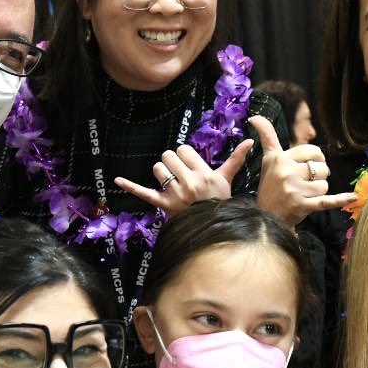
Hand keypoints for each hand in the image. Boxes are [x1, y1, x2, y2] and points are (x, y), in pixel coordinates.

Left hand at [112, 138, 253, 216]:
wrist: (211, 227)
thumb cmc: (218, 201)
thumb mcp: (227, 180)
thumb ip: (236, 159)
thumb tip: (251, 140)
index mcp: (203, 174)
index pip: (184, 149)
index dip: (185, 155)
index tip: (191, 165)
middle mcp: (188, 182)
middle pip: (169, 155)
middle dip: (173, 161)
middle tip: (181, 173)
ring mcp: (174, 194)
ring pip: (158, 169)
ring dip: (162, 172)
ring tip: (172, 182)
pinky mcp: (162, 204)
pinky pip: (143, 192)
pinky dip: (130, 186)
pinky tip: (117, 179)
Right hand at [249, 115, 356, 226]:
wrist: (266, 217)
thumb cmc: (270, 185)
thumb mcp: (268, 159)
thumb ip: (267, 136)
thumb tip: (255, 117)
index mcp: (281, 159)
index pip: (313, 152)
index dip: (316, 159)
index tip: (307, 166)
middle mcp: (287, 173)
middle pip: (321, 168)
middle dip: (318, 176)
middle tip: (305, 183)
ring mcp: (296, 191)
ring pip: (324, 185)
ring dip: (318, 191)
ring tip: (304, 195)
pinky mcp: (304, 206)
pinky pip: (327, 201)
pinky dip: (341, 200)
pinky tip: (353, 197)